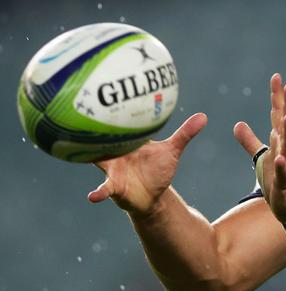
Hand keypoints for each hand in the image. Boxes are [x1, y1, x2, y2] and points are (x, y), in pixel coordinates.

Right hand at [87, 113, 207, 216]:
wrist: (153, 195)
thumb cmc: (158, 169)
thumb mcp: (172, 151)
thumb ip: (184, 134)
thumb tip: (203, 116)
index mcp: (128, 141)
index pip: (118, 123)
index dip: (111, 110)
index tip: (103, 94)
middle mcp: (115, 152)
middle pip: (101, 139)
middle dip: (91, 129)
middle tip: (77, 116)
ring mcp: (112, 169)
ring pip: (98, 161)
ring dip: (92, 159)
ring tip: (77, 156)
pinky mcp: (114, 187)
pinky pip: (105, 188)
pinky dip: (99, 192)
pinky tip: (92, 196)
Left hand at [234, 73, 285, 222]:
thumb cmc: (279, 182)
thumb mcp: (261, 158)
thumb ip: (250, 141)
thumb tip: (237, 124)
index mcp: (280, 143)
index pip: (278, 115)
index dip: (277, 97)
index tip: (276, 77)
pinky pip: (285, 173)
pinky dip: (282, 165)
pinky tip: (279, 158)